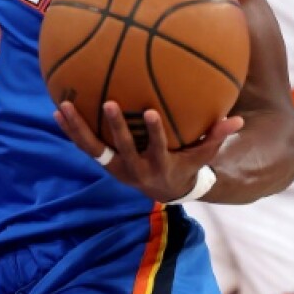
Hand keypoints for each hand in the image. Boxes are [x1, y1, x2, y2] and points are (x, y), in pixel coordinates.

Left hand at [55, 101, 240, 203]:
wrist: (163, 191)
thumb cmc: (185, 166)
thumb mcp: (201, 157)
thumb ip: (216, 138)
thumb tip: (236, 120)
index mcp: (159, 164)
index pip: (157, 147)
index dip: (154, 132)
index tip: (151, 112)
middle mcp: (134, 168)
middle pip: (123, 146)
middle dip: (116, 126)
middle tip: (109, 102)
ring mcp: (115, 167)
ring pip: (93, 148)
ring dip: (78, 128)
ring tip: (63, 106)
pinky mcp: (103, 163)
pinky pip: (84, 146)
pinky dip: (70, 131)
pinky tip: (57, 112)